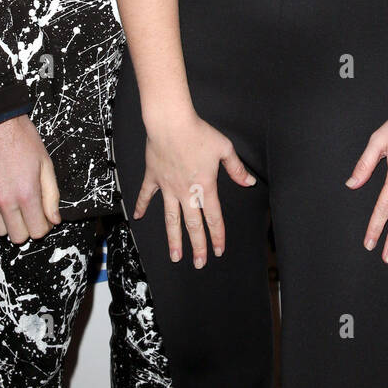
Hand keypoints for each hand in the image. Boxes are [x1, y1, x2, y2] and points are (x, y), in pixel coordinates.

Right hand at [0, 114, 60, 243]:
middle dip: (28, 227)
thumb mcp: (46, 164)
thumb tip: (54, 219)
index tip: (44, 217)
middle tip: (31, 212)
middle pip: (18, 237)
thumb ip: (51, 195)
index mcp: (27, 194)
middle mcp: (5, 201)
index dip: (44, 226)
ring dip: (9, 222)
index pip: (37, 231)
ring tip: (14, 206)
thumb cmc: (22, 139)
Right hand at [135, 101, 255, 265]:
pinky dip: (141, 206)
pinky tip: (138, 218)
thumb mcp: (224, 149)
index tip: (218, 251)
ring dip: (173, 239)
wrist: (171, 123)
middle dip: (197, 246)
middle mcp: (186, 192)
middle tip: (198, 264)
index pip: (213, 218)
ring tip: (175, 256)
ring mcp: (168, 187)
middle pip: (193, 225)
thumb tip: (249, 182)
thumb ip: (236, 169)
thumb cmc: (198, 133)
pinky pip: (146, 195)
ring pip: (171, 219)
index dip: (217, 236)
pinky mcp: (154, 177)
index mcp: (205, 186)